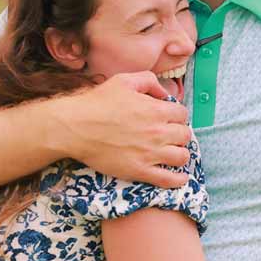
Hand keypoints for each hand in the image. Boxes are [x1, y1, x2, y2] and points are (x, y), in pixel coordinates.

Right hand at [54, 71, 190, 187]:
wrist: (76, 127)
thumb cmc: (97, 103)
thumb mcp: (124, 81)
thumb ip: (149, 81)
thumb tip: (164, 93)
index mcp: (156, 109)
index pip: (182, 114)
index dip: (176, 116)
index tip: (169, 119)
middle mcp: (157, 132)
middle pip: (185, 135)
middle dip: (179, 134)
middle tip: (170, 136)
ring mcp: (150, 153)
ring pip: (182, 157)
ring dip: (180, 154)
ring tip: (172, 154)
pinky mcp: (140, 170)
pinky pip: (169, 180)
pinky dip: (178, 179)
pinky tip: (179, 178)